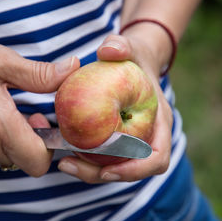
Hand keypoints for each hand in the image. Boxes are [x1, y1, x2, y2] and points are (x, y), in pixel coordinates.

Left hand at [57, 34, 172, 182]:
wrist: (133, 62)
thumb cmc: (134, 56)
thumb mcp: (130, 47)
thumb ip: (122, 46)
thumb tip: (108, 50)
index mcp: (159, 123)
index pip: (157, 158)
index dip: (136, 170)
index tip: (108, 171)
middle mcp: (148, 137)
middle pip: (131, 170)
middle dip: (101, 174)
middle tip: (69, 165)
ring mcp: (132, 140)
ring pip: (114, 167)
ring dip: (89, 170)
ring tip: (63, 162)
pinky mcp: (116, 139)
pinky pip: (102, 156)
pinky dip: (85, 159)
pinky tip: (62, 149)